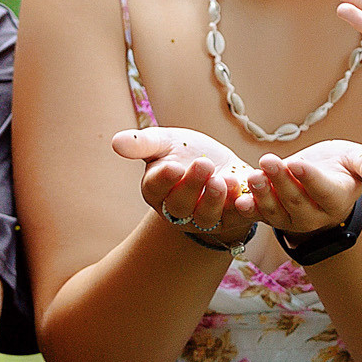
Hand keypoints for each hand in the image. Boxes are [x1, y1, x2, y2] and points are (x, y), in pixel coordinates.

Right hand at [113, 126, 263, 246]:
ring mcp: (204, 217)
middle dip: (192, 186)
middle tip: (203, 164)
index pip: (155, 188)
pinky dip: (241, 208)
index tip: (172, 166)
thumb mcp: (166, 142)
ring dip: (215, 199)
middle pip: (181, 205)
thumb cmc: (187, 152)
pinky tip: (246, 192)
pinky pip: (235, 217)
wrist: (221, 164)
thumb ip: (143, 144)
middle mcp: (177, 210)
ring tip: (223, 179)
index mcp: (156, 190)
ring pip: (206, 216)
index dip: (164, 179)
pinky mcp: (230, 219)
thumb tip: (115, 143)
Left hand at [242, 140, 361, 235]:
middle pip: (295, 200)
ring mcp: (291, 220)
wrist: (323, 180)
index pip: (323, 190)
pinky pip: (259, 216)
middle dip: (280, 181)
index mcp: (336, 198)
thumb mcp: (357, 160)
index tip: (297, 164)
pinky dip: (248, 210)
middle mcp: (314, 215)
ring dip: (262, 195)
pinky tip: (238, 201)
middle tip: (268, 161)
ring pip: (275, 211)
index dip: (310, 179)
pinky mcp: (272, 217)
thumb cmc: (341, 166)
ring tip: (252, 175)